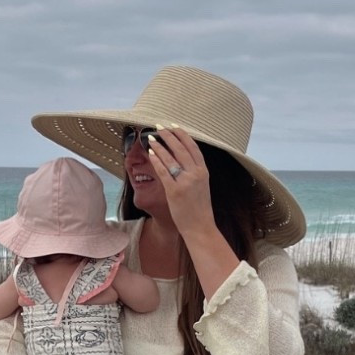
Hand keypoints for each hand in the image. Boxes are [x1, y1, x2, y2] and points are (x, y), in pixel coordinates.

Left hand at [146, 126, 216, 242]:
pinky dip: (157, 160)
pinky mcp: (174, 191)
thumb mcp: (202, 186)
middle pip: (180, 149)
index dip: (182, 135)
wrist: (200, 227)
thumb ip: (195, 172)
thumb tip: (181, 160)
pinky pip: (163, 171)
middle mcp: (196, 174)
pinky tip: (151, 153)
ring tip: (151, 138)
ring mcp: (185, 182)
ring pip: (171, 158)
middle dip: (168, 136)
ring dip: (160, 145)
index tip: (174, 127)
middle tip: (159, 127)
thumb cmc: (199, 208)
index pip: (193, 147)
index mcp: (204, 172)